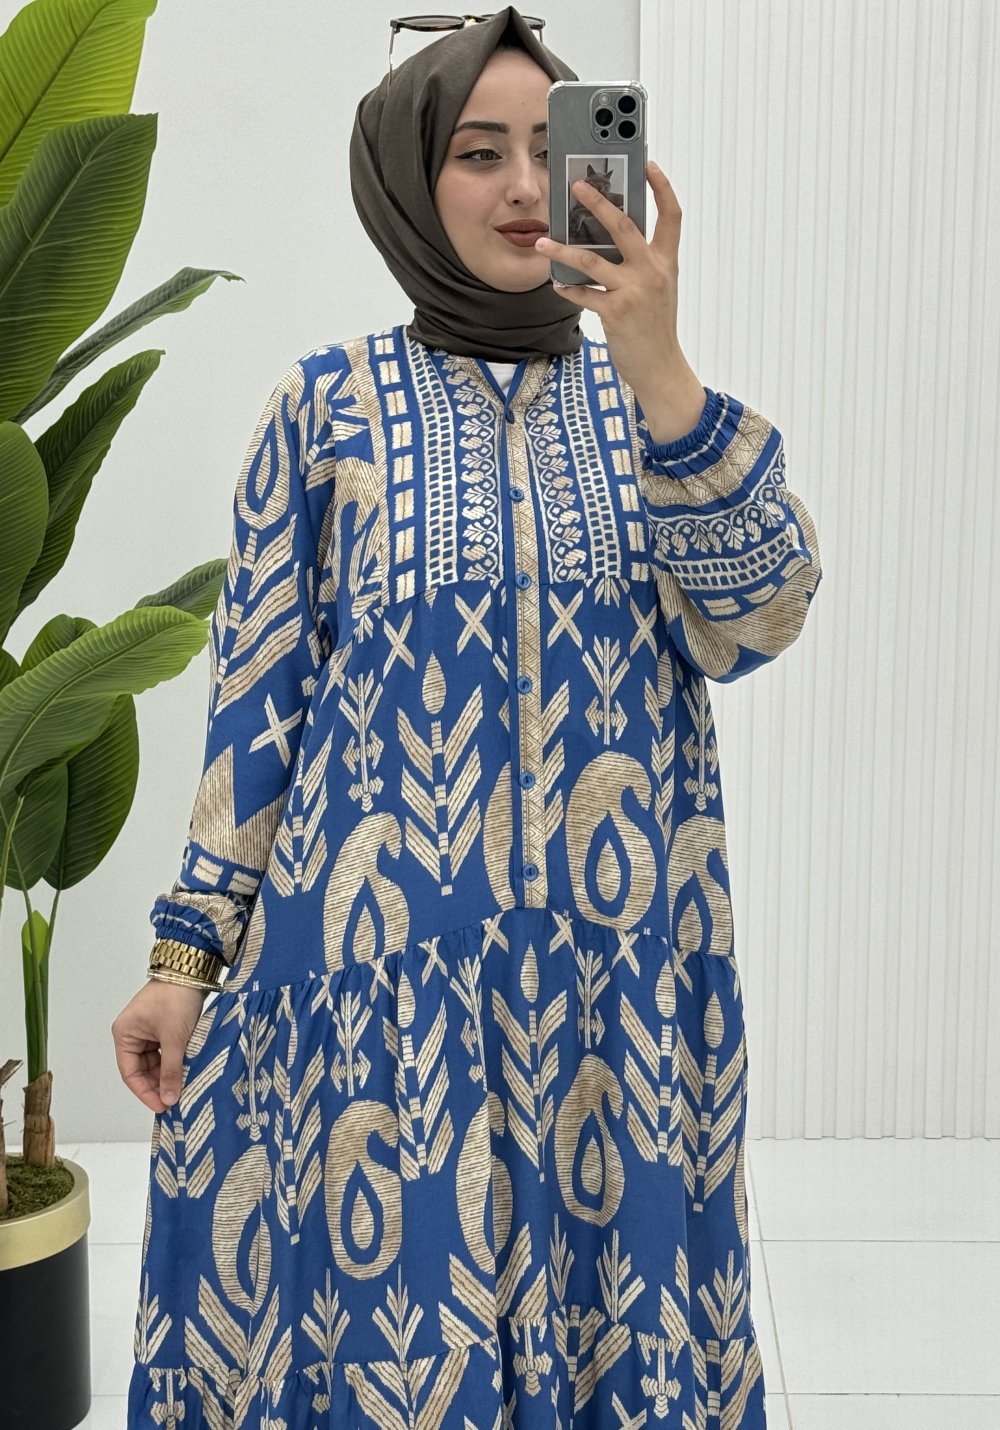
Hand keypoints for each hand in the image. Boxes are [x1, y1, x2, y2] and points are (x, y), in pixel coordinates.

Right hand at [111, 978, 208, 1112]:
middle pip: (142, 1069)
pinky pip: (165, 1053)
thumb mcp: (173, 1038)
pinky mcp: (163, 1028)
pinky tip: (185, 1073)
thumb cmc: (176, 997)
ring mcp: (148, 1031)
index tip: (161, 1106)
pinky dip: (174, 1063)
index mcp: (125, 1034)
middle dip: (157, 1085)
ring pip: (155, 1062)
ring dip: (167, 1074)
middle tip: (174, 1101)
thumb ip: (171, 1070)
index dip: (145, 1092)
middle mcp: (132, 1033)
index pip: (130, 1073)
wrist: (192, 972)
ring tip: (181, 1089)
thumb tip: (169, 1098)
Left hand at [535, 162, 697, 419]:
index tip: (648, 164)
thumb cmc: (656, 329)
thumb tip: (610, 243)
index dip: (662, 187)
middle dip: (599, 201)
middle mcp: (652, 271)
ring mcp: (634, 291)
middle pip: (624, 225)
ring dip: (562, 250)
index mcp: (666, 262)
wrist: (661, 368)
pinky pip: (584, 294)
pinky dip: (567, 289)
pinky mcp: (616, 312)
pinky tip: (555, 285)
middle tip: (577, 186)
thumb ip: (641, 265)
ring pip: (591, 260)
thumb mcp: (658, 290)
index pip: (671, 215)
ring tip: (543, 242)